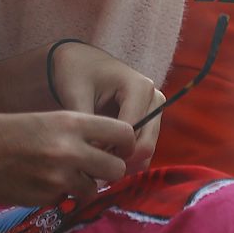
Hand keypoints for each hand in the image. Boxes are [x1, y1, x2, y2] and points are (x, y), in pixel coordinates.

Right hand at [0, 111, 136, 205]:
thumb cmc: (4, 130)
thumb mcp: (48, 119)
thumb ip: (80, 134)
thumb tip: (107, 151)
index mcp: (73, 122)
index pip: (126, 134)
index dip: (126, 143)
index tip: (118, 148)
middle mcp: (71, 150)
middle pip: (116, 169)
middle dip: (109, 171)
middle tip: (96, 169)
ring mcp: (58, 178)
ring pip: (93, 189)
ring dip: (84, 186)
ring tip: (64, 176)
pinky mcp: (44, 199)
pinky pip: (66, 200)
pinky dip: (60, 196)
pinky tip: (41, 184)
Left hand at [48, 41, 164, 172]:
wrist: (83, 62)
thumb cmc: (78, 74)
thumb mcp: (76, 94)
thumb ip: (87, 123)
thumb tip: (94, 155)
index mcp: (140, 87)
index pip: (131, 130)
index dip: (108, 150)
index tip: (84, 158)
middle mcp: (155, 98)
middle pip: (146, 143)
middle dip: (120, 160)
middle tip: (92, 170)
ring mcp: (156, 110)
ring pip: (147, 149)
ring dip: (124, 162)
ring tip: (97, 165)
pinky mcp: (152, 120)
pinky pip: (144, 146)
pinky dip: (127, 157)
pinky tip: (105, 160)